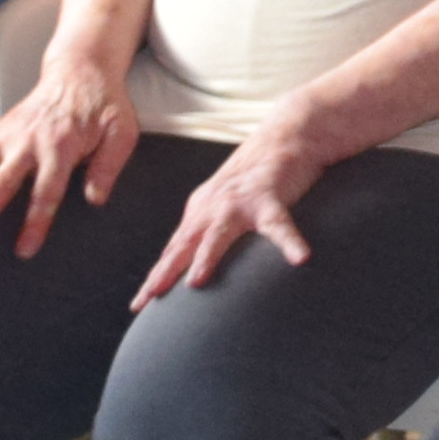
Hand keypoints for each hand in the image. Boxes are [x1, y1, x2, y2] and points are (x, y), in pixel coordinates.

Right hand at [0, 67, 139, 252]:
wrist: (80, 71)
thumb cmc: (104, 107)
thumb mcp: (122, 133)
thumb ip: (109, 166)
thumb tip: (96, 200)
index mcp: (61, 146)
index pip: (47, 190)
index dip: (36, 221)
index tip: (24, 250)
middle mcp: (27, 142)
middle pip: (1, 181)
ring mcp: (5, 137)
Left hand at [139, 108, 336, 304]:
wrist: (286, 134)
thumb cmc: (257, 178)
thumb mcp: (226, 206)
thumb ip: (212, 233)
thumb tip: (199, 270)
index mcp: (200, 212)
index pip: (173, 250)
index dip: (156, 277)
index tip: (138, 305)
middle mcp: (212, 207)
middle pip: (182, 244)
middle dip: (162, 273)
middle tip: (146, 300)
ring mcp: (239, 201)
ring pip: (219, 233)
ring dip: (205, 256)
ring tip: (195, 282)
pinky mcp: (270, 195)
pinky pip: (280, 223)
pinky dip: (289, 242)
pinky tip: (300, 258)